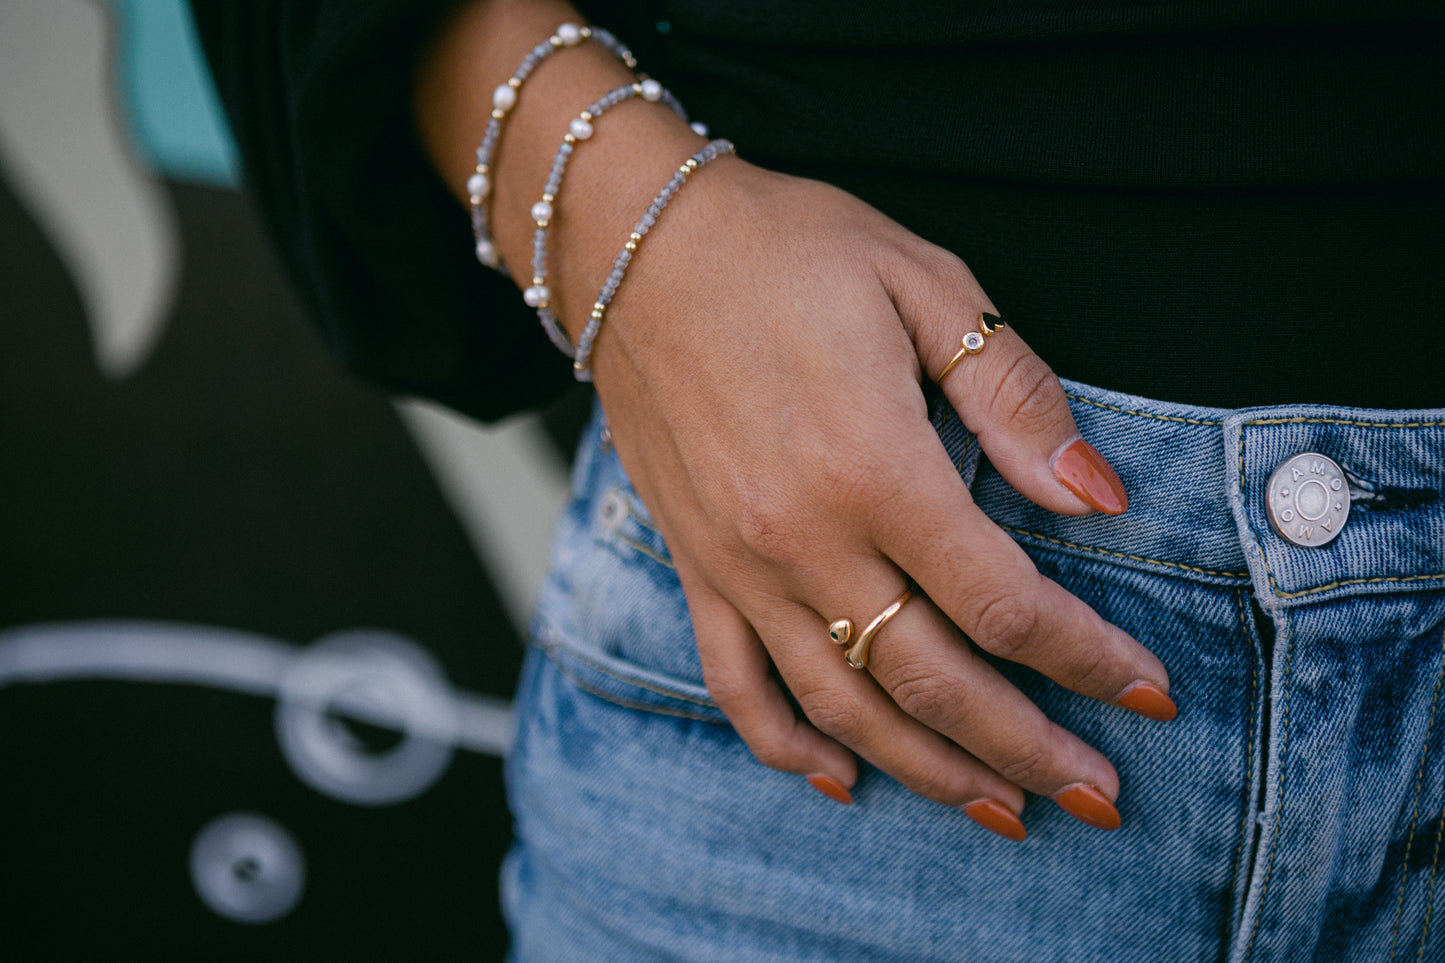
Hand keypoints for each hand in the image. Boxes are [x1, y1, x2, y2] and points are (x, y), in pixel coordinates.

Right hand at [583, 158, 1175, 838]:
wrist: (636, 243)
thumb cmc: (786, 250)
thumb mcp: (924, 285)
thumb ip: (1014, 396)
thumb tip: (1098, 495)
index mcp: (875, 465)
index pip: (1004, 601)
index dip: (1088, 660)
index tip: (1149, 698)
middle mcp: (803, 538)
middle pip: (934, 680)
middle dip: (1028, 750)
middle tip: (1099, 797)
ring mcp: (740, 564)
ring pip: (843, 706)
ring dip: (930, 771)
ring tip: (1003, 812)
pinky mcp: (694, 565)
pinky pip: (736, 683)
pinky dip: (788, 746)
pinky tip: (842, 781)